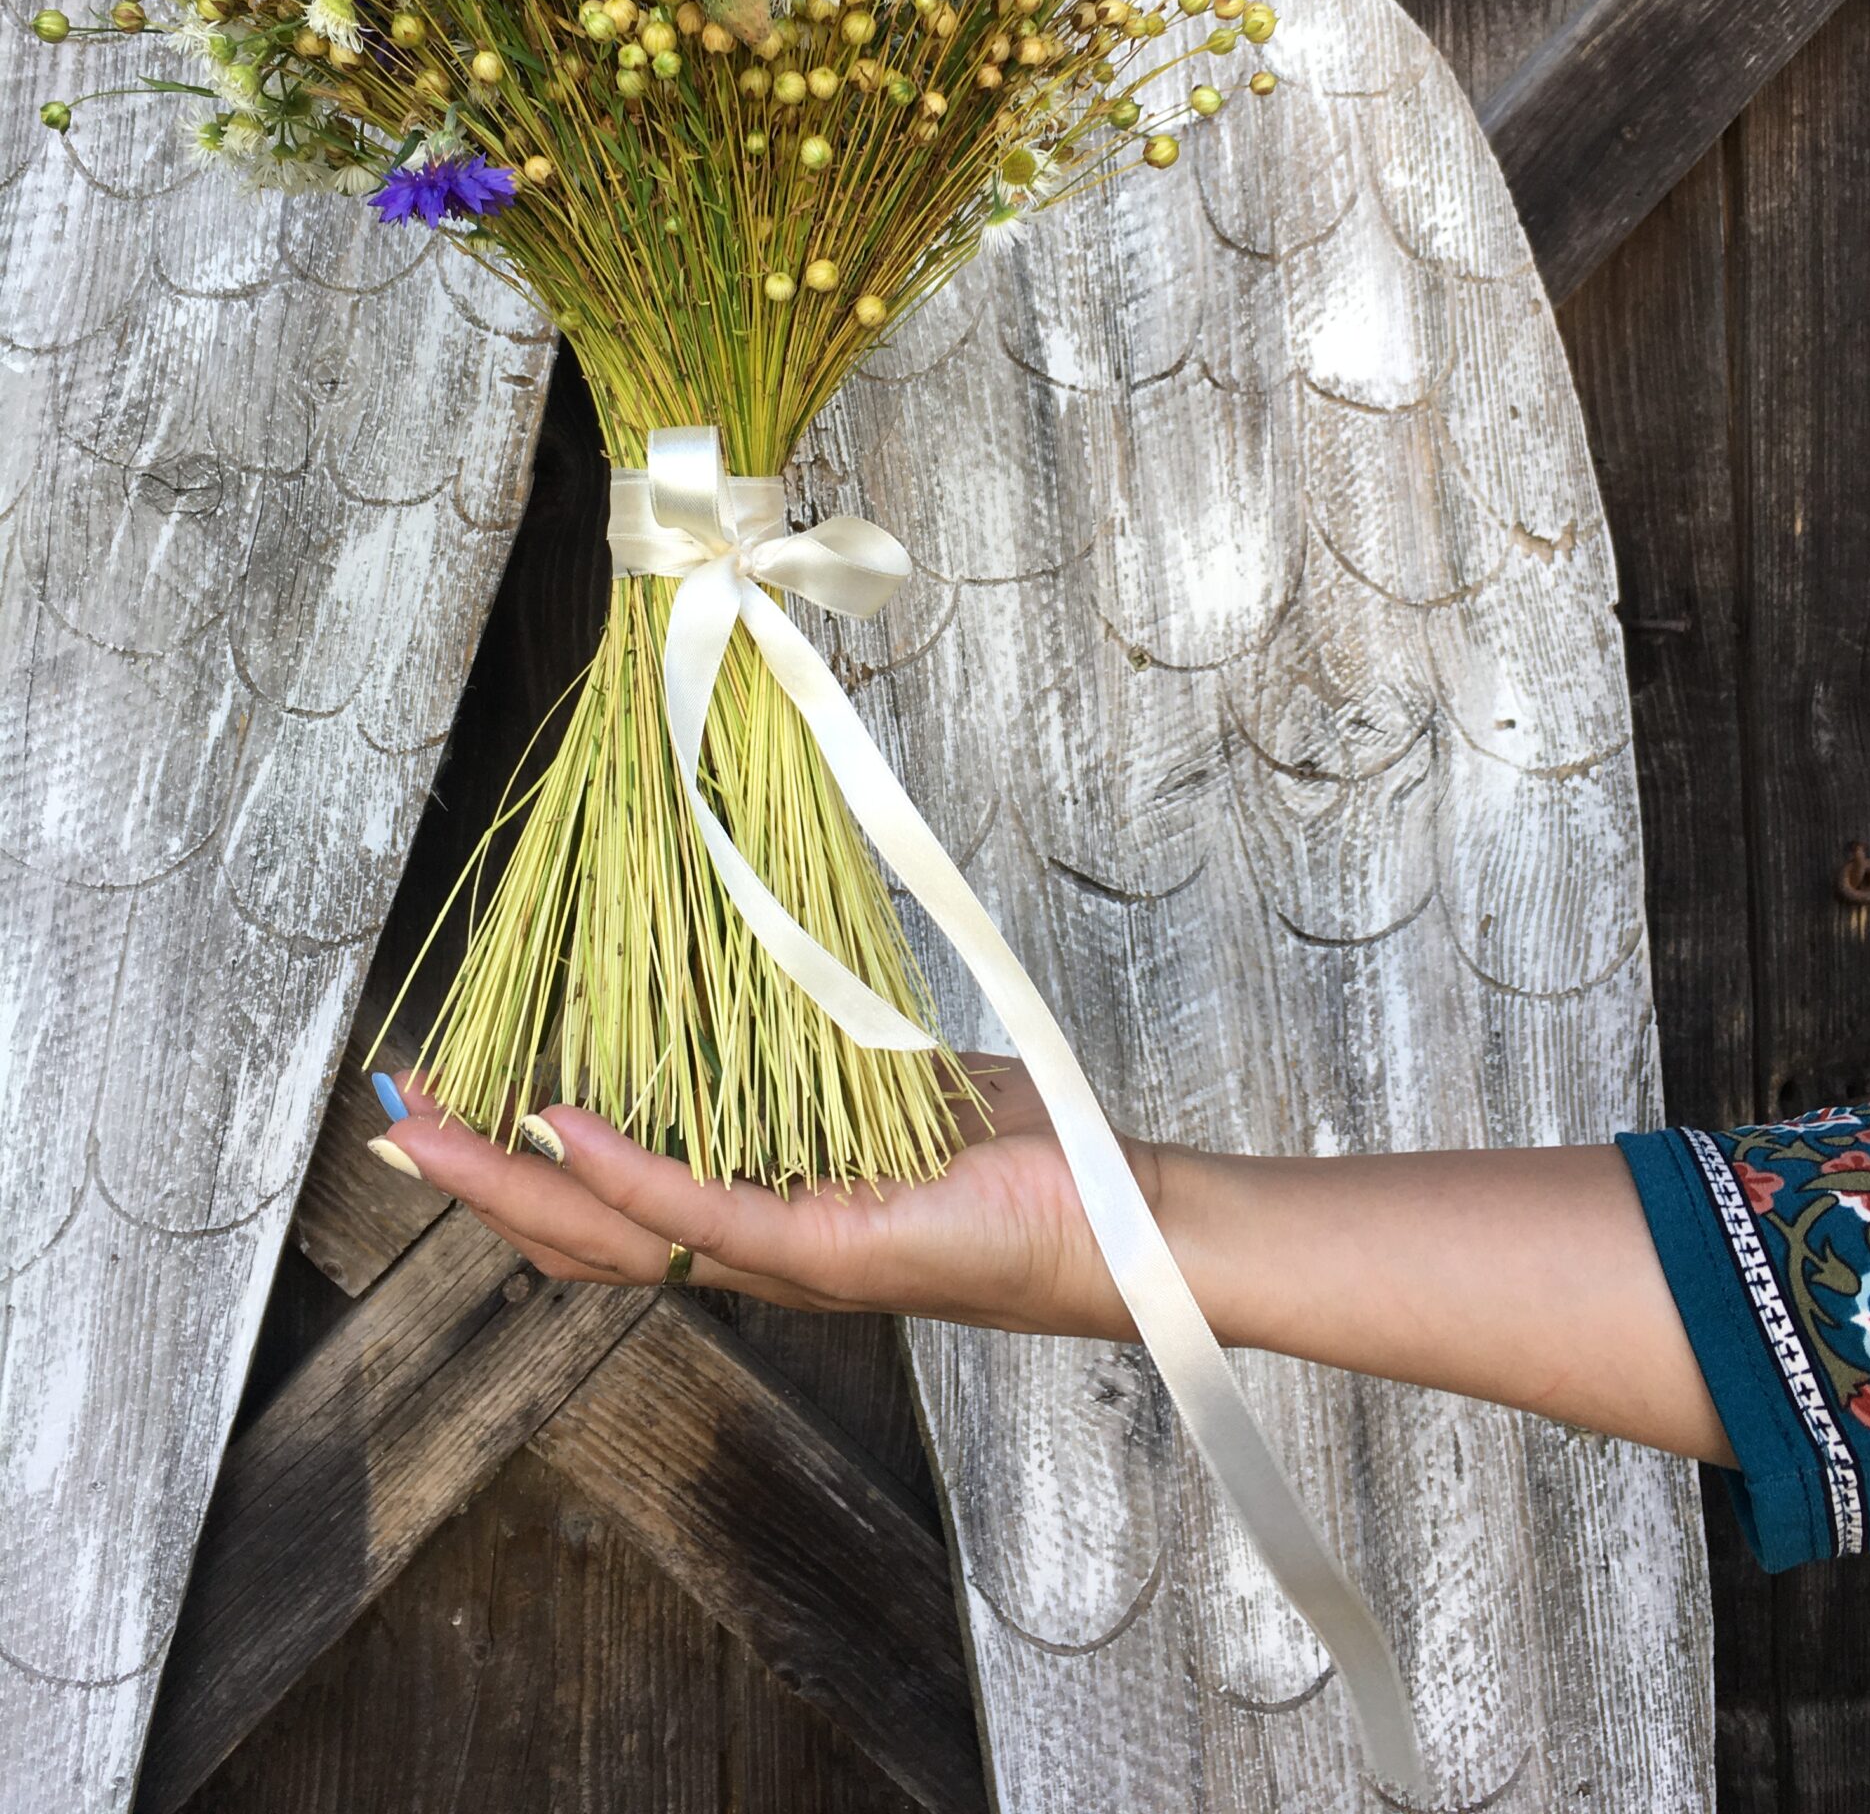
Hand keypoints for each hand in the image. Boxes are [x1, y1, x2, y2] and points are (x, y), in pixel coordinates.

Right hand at [378, 1056, 1166, 1341]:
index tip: (445, 1101)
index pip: (609, 1211)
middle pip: (578, 1237)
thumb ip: (807, 1055)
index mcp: (758, 1224)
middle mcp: (753, 1258)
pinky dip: (621, 1171)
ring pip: (610, 1235)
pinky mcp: (827, 1250)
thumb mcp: (882, 1088)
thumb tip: (747, 968)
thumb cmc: (1007, 1156)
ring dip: (507, 1181)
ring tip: (429, 1125)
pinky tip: (555, 1128)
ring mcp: (783, 1264)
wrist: (1113, 1223)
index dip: (516, 1169)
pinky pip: (699, 1214)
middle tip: (394, 1116)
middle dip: (476, 1180)